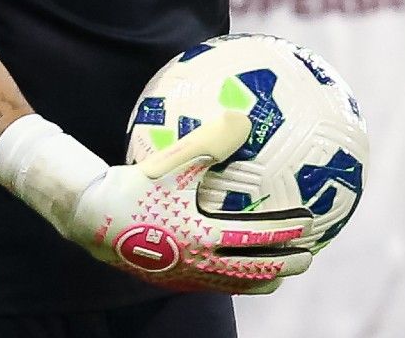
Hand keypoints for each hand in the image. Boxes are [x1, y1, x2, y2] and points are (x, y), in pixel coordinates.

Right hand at [65, 112, 315, 294]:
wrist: (93, 219)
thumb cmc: (135, 184)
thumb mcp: (173, 160)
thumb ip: (211, 141)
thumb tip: (244, 119)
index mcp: (203, 236)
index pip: (257, 239)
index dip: (287, 234)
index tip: (311, 225)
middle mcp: (199, 263)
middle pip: (255, 273)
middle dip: (287, 266)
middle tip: (310, 256)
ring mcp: (187, 277)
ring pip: (236, 285)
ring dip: (263, 279)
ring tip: (281, 272)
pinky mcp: (173, 282)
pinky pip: (214, 284)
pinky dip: (235, 279)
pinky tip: (236, 265)